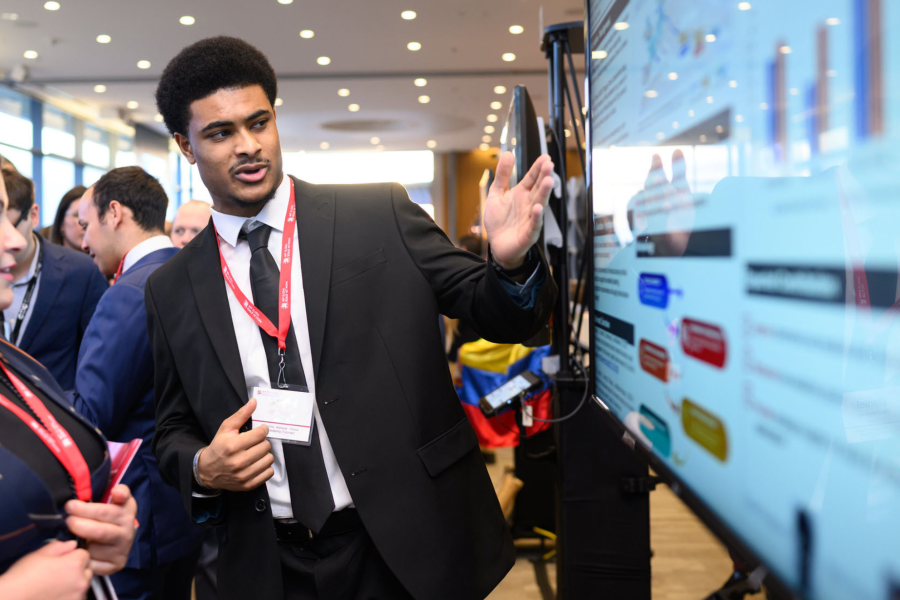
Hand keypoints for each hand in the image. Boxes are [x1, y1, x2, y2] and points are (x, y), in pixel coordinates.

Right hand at [0, 540, 91, 599]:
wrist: (11, 599)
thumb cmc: (22, 578)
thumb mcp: (39, 554)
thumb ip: (60, 546)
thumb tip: (72, 545)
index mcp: (75, 564)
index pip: (85, 554)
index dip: (73, 556)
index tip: (63, 560)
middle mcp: (81, 581)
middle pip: (87, 570)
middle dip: (77, 570)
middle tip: (57, 574)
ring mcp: (77, 596)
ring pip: (83, 585)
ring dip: (74, 584)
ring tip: (54, 586)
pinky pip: (76, 597)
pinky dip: (69, 596)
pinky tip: (54, 595)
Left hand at [65, 484, 137, 575]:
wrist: (118, 538)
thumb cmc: (108, 516)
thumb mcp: (115, 500)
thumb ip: (118, 492)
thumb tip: (117, 492)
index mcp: (128, 512)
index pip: (112, 510)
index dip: (94, 507)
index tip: (76, 504)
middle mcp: (128, 531)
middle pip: (100, 531)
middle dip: (79, 524)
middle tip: (66, 520)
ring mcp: (123, 550)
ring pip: (94, 549)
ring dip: (79, 543)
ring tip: (71, 536)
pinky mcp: (116, 564)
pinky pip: (93, 564)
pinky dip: (82, 558)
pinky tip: (77, 550)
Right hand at [197, 398, 274, 491]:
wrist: (208, 471)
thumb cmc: (218, 447)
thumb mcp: (226, 428)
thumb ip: (241, 414)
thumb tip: (254, 402)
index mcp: (232, 446)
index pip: (260, 434)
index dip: (262, 430)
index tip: (259, 431)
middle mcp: (238, 462)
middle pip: (266, 446)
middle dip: (262, 442)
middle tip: (255, 443)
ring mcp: (244, 475)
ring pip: (269, 459)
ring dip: (264, 455)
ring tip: (255, 453)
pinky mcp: (248, 485)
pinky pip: (268, 473)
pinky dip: (265, 467)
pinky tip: (256, 464)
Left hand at [483, 152, 554, 268]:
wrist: (497, 245)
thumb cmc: (499, 221)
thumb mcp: (496, 194)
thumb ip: (502, 175)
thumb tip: (508, 154)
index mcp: (522, 193)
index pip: (532, 178)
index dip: (538, 168)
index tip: (545, 158)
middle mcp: (529, 204)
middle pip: (538, 188)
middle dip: (544, 176)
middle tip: (549, 165)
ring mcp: (530, 218)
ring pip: (540, 204)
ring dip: (544, 193)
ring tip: (548, 181)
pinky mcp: (528, 234)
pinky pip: (534, 224)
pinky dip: (536, 217)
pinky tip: (537, 208)